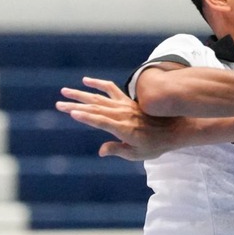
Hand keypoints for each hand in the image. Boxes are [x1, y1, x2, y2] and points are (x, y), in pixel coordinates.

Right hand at [58, 78, 178, 160]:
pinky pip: (111, 89)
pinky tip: (87, 81)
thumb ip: (118, 150)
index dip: (86, 117)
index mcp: (123, 128)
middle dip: (75, 105)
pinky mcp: (128, 101)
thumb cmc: (156, 145)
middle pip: (95, 108)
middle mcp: (122, 114)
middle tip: (58, 104)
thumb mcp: (137, 154)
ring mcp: (125, 106)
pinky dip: (99, 84)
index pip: (101, 121)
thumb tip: (101, 151)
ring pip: (99, 98)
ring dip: (81, 94)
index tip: (72, 113)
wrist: (175, 129)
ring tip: (65, 91)